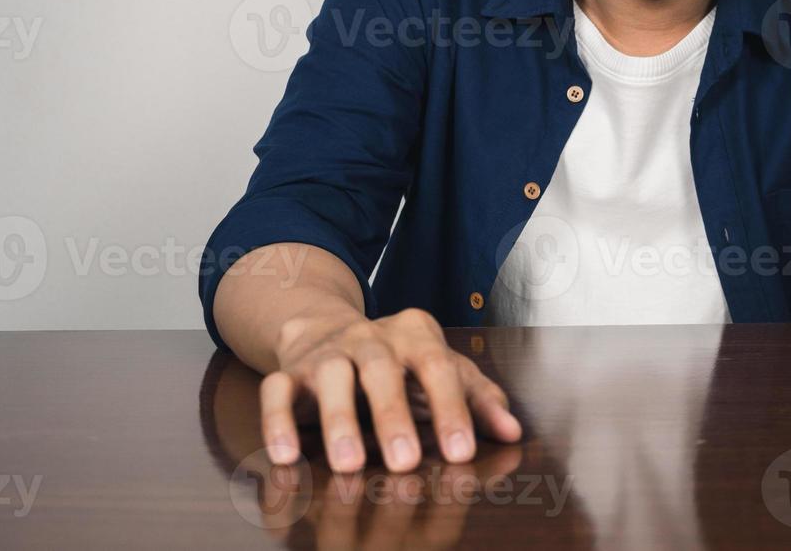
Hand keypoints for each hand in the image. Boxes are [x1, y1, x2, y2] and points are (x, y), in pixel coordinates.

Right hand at [259, 307, 522, 473]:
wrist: (324, 325)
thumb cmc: (397, 360)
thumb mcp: (440, 369)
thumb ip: (477, 398)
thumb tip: (513, 431)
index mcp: (415, 334)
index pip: (437, 366)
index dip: (450, 409)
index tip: (461, 452)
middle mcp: (370, 338)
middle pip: (382, 369)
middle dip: (393, 416)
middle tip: (405, 462)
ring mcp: (327, 352)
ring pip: (330, 376)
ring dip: (338, 420)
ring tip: (348, 465)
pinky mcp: (289, 370)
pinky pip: (276, 389)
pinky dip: (277, 420)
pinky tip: (285, 456)